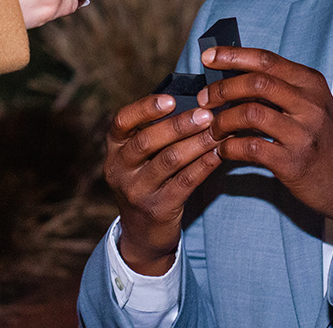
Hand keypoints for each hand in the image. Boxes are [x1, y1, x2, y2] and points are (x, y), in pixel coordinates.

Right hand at [104, 94, 222, 275]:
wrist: (142, 233)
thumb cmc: (147, 179)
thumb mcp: (138, 157)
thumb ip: (154, 131)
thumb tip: (192, 101)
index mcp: (114, 149)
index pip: (122, 122)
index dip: (145, 108)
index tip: (171, 99)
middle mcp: (120, 169)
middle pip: (147, 141)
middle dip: (179, 125)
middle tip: (205, 114)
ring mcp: (137, 191)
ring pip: (169, 160)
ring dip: (197, 143)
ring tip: (218, 131)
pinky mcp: (158, 209)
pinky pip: (185, 182)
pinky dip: (203, 165)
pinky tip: (218, 153)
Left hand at [198, 46, 332, 227]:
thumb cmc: (329, 143)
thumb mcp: (314, 105)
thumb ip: (283, 89)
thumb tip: (236, 76)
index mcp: (311, 84)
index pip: (266, 59)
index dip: (232, 55)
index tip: (208, 56)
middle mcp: (309, 104)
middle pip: (255, 82)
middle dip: (222, 88)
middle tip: (204, 98)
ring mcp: (303, 133)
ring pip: (250, 112)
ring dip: (222, 119)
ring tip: (212, 127)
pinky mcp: (294, 162)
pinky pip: (250, 147)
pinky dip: (230, 147)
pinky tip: (223, 150)